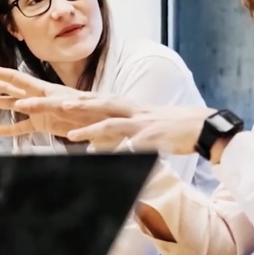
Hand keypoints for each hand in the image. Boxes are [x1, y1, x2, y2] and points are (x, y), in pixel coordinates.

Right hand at [0, 63, 132, 138]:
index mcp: (47, 90)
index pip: (18, 80)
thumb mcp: (80, 108)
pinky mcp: (44, 125)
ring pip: (14, 105)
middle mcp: (40, 97)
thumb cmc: (96, 113)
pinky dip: (11, 129)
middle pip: (12, 87)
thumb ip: (65, 107)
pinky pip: (23, 128)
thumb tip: (54, 104)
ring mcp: (40, 110)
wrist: (109, 123)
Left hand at [64, 104, 213, 154]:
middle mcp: (131, 111)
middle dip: (73, 105)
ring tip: (71, 135)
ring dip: (91, 129)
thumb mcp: (142, 124)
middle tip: (54, 105)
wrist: (202, 125)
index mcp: (127, 106)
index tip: (51, 97)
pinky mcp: (153, 137)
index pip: (96, 99)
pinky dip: (119, 151)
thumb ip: (121, 131)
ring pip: (111, 123)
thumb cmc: (170, 127)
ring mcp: (141, 123)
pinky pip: (132, 145)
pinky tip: (107, 156)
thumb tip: (101, 145)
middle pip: (97, 104)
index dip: (74, 98)